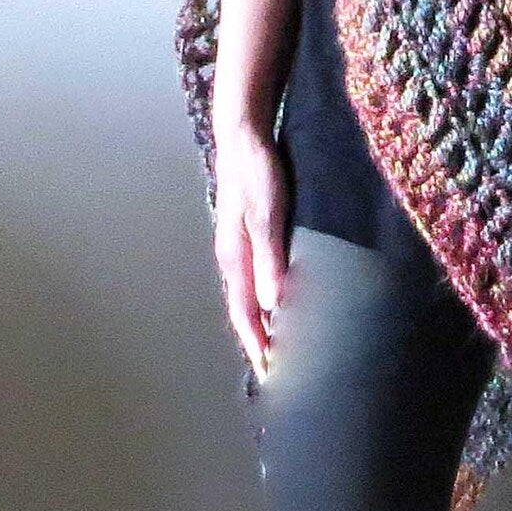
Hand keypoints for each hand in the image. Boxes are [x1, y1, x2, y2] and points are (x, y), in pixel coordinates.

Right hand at [211, 121, 290, 375]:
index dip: (257, 344)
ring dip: (261, 323)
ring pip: (248, 296)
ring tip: (279, 346)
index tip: (271, 375)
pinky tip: (278, 301)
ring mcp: (238, 245)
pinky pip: (254, 278)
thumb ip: (270, 258)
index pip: (246, 314)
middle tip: (277, 372)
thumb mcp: (267, 215)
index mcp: (234, 258)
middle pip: (244, 311)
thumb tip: (274, 306)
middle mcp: (232, 258)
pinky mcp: (248, 233)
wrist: (243, 135)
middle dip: (258, 341)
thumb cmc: (257, 173)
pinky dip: (264, 299)